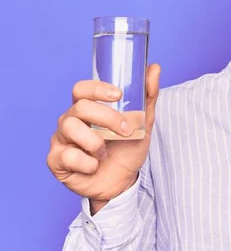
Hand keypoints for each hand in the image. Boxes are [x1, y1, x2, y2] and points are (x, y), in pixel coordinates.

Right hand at [47, 64, 160, 212]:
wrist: (122, 183)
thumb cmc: (127, 149)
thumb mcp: (143, 123)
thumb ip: (148, 96)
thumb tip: (154, 67)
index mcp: (87, 108)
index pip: (82, 88)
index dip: (97, 88)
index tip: (118, 95)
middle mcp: (70, 120)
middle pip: (80, 107)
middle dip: (107, 118)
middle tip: (126, 130)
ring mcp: (60, 139)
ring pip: (71, 128)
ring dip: (96, 142)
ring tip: (106, 152)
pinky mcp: (56, 160)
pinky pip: (68, 156)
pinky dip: (88, 162)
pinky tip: (94, 166)